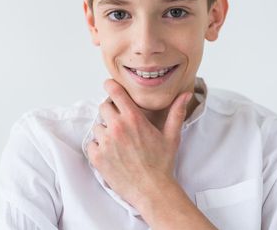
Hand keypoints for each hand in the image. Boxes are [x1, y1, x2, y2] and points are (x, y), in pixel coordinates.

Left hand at [85, 79, 192, 208]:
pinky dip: (98, 147)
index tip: (109, 85)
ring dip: (105, 131)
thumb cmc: (162, 163)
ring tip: (118, 142)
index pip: (114, 92)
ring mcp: (105, 142)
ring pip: (97, 126)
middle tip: (119, 122)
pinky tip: (111, 153)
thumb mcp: (171, 136)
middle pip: (103, 107)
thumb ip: (176, 112)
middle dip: (110, 111)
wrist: (151, 190)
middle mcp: (117, 127)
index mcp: (133, 118)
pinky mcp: (97, 157)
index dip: (110, 86)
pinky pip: (91, 144)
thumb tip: (185, 94)